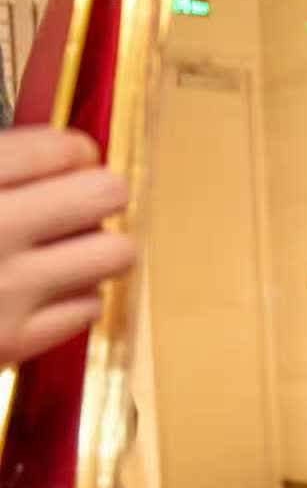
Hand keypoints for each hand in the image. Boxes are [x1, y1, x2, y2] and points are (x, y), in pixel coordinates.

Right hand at [0, 128, 135, 366]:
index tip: (69, 161)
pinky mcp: (15, 340)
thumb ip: (5, 168)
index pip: (66, 147)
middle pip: (108, 192)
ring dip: (96, 249)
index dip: (74, 153)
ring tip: (63, 250)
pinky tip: (40, 293)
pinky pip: (88, 307)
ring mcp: (8, 288)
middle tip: (78, 204)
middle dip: (99, 194)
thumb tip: (67, 151)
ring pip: (116, 253)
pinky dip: (72, 299)